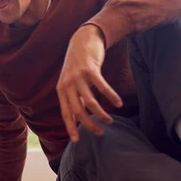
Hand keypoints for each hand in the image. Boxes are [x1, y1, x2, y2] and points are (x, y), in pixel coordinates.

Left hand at [56, 25, 122, 141]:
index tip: (77, 141)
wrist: (82, 40)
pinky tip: (118, 103)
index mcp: (62, 90)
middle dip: (88, 124)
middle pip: (77, 110)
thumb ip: (75, 97)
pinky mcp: (90, 69)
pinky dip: (111, 96)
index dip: (70, 127)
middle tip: (100, 133)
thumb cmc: (78, 64)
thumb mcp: (72, 81)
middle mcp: (67, 84)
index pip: (65, 113)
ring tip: (110, 121)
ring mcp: (78, 77)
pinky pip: (102, 87)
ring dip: (101, 113)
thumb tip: (79, 117)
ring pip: (90, 102)